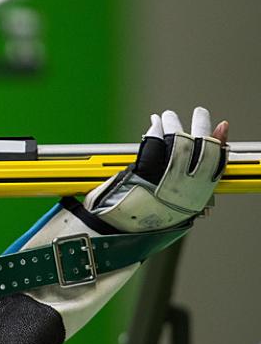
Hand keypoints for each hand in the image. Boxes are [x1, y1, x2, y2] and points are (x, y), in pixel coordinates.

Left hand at [86, 107, 228, 231]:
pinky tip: (153, 124)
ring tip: (169, 116)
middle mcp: (185, 184)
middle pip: (199, 144)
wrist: (123, 230)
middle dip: (201, 125)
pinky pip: (152, 142)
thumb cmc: (148, 219)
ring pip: (176, 138)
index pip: (216, 161)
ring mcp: (165, 175)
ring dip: (173, 123)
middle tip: (200, 113)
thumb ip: (192, 182)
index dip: (219, 141)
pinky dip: (153, 129)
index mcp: (196, 194)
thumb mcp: (178, 204)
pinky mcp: (143, 170)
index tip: (221, 127)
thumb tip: (198, 166)